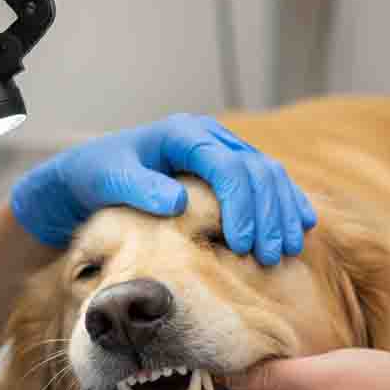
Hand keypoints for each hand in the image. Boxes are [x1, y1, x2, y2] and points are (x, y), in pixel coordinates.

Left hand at [10, 114, 316, 264]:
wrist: (91, 175)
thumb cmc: (96, 177)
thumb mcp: (109, 181)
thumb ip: (139, 188)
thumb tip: (178, 201)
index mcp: (182, 133)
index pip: (226, 165)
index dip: (240, 204)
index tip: (242, 244)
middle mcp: (208, 135)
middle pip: (256, 169)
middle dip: (267, 214)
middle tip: (269, 257)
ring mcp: (221, 149)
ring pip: (268, 174)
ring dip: (282, 212)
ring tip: (286, 250)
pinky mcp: (227, 167)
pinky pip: (267, 182)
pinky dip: (284, 204)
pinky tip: (298, 230)